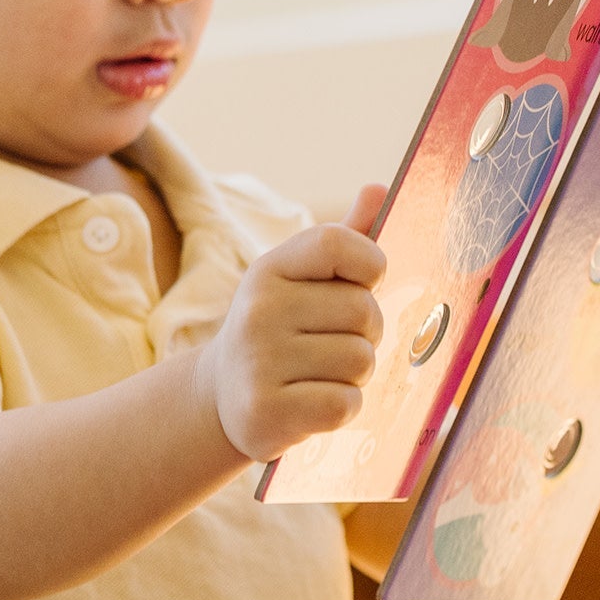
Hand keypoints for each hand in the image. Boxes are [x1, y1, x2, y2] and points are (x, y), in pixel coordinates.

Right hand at [198, 184, 388, 462]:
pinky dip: (342, 408)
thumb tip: (379, 188)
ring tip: (320, 374)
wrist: (220, 396)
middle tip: (336, 343)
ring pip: (360, 361)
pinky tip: (313, 402)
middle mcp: (258, 310)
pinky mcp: (266, 412)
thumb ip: (344, 239)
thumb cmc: (280, 330)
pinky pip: (344, 404)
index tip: (362, 284)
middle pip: (364, 312)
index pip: (339, 243)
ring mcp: (258, 362)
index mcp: (270, 269)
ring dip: (354, 375)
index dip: (369, 265)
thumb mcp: (300, 281)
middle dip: (366, 333)